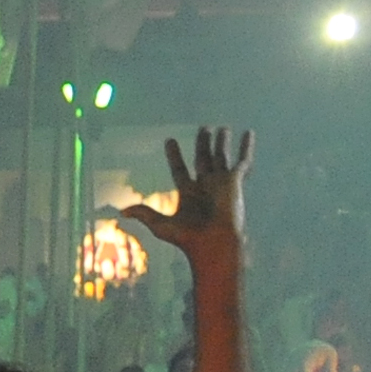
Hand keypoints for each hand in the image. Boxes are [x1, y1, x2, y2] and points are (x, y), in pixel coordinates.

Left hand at [121, 129, 254, 265]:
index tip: (169, 141)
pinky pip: (243, 160)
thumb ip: (144, 214)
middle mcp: (205, 186)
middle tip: (204, 129)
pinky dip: (246, 147)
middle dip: (203, 144)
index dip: (175, 156)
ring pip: (221, 157)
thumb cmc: (188, 238)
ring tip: (222, 128)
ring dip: (221, 142)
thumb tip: (122, 212)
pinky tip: (248, 133)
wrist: (213, 243)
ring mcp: (221, 183)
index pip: (179, 169)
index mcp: (188, 193)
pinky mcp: (235, 182)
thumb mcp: (161, 225)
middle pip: (203, 159)